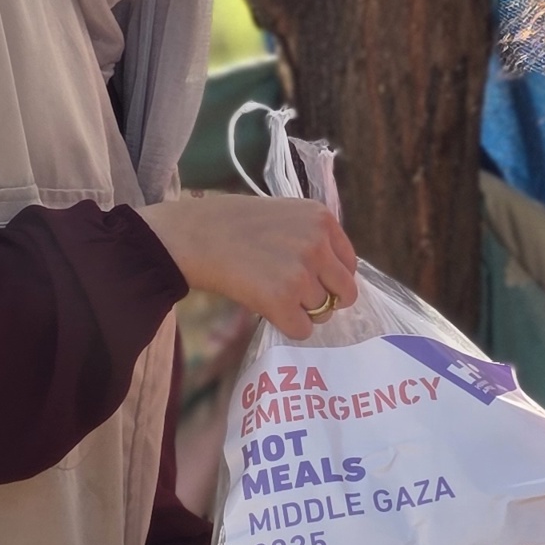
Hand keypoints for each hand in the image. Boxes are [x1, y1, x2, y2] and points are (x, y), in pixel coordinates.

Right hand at [138, 192, 358, 340]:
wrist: (194, 235)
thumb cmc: (232, 224)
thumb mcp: (285, 214)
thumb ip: (312, 237)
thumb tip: (336, 275)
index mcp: (322, 220)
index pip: (350, 264)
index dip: (331, 277)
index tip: (310, 280)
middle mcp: (318, 245)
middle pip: (345, 292)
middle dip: (325, 300)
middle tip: (296, 297)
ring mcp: (302, 273)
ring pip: (323, 313)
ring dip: (302, 312)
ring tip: (272, 296)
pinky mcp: (282, 300)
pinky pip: (302, 330)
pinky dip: (287, 326)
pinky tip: (267, 309)